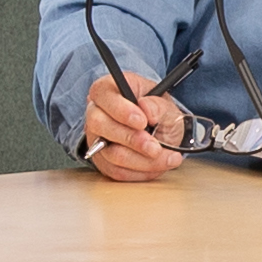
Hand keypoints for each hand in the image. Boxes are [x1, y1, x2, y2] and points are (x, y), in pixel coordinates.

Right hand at [77, 64, 190, 184]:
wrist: (161, 131)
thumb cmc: (157, 112)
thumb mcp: (165, 103)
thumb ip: (158, 105)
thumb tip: (147, 109)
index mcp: (108, 89)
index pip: (104, 95)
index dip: (121, 110)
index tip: (142, 121)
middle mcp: (96, 113)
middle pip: (100, 125)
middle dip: (131, 139)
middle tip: (154, 146)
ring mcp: (97, 139)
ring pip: (111, 153)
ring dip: (141, 159)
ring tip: (164, 156)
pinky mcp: (103, 161)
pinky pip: (117, 171)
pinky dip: (140, 172)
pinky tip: (157, 165)